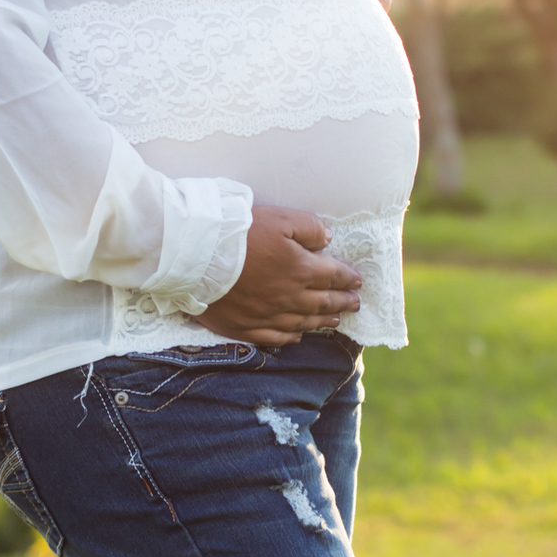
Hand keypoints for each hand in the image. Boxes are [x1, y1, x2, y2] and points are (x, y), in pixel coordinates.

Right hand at [197, 206, 362, 346]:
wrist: (199, 258)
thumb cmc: (239, 234)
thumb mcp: (279, 218)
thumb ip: (308, 228)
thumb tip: (327, 240)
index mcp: (300, 269)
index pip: (332, 275)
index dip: (347, 278)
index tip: (358, 281)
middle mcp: (290, 297)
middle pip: (323, 302)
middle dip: (342, 301)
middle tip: (355, 303)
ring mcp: (268, 316)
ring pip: (303, 322)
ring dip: (322, 320)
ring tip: (335, 319)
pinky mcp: (246, 327)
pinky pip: (276, 337)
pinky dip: (291, 337)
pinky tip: (299, 335)